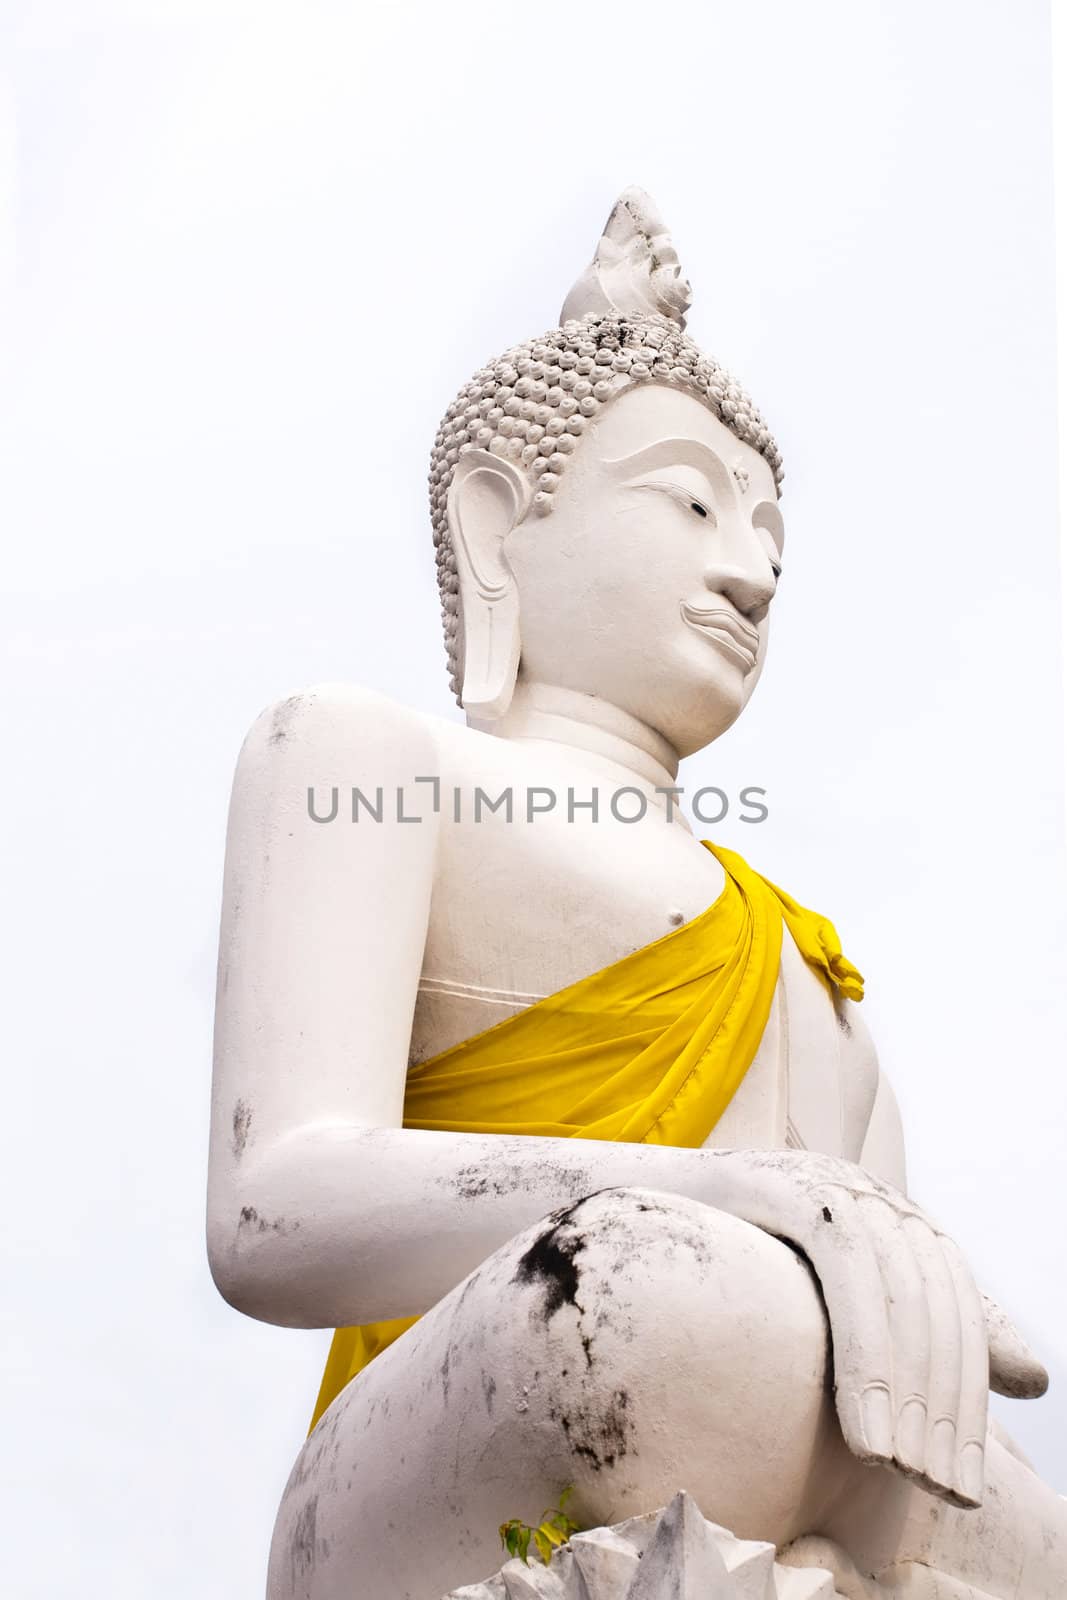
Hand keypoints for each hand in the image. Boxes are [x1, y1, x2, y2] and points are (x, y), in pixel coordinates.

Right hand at [716, 1151, 1046, 1506]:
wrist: (648, 1203)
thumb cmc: (739, 1261)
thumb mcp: (840, 1300)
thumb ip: (930, 1332)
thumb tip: (1037, 1379)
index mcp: (903, 1225)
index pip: (960, 1318)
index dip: (967, 1406)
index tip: (962, 1488)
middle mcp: (883, 1200)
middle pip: (937, 1313)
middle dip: (942, 1410)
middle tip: (935, 1489)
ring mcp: (844, 1189)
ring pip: (900, 1300)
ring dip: (906, 1396)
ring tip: (898, 1471)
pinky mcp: (799, 1190)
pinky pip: (849, 1275)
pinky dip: (865, 1357)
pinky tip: (863, 1432)